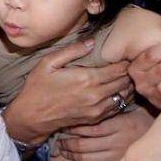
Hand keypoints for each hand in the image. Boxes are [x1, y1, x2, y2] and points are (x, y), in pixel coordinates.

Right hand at [2, 40, 133, 145]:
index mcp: (86, 78)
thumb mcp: (48, 63)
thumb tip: (92, 42)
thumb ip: (71, 51)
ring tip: (125, 77)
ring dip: (126, 85)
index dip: (125, 62)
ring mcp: (97, 108)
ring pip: (123, 95)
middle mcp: (96, 94)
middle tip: (128, 65)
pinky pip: (116, 107)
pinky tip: (117, 91)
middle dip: (128, 72)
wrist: (32, 115)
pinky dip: (120, 98)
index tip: (126, 56)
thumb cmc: (38, 87)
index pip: (118, 69)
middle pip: (124, 82)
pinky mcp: (95, 118)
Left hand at [58, 108, 154, 160]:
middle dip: (66, 144)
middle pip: (82, 145)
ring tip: (64, 152)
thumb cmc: (142, 120)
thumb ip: (107, 110)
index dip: (71, 129)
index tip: (63, 127)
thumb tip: (84, 105)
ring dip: (72, 156)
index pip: (87, 128)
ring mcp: (118, 157)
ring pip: (87, 159)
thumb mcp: (126, 110)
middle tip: (59, 142)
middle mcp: (116, 142)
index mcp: (116, 125)